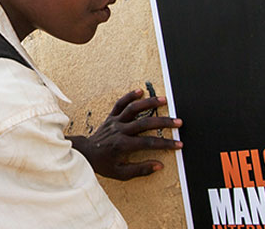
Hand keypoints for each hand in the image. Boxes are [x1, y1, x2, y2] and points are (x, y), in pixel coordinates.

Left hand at [69, 89, 183, 180]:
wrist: (85, 154)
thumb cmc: (103, 164)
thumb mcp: (121, 174)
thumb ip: (141, 170)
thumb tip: (159, 165)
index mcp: (123, 145)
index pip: (148, 143)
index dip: (165, 144)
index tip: (178, 144)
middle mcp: (119, 131)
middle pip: (144, 123)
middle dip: (163, 122)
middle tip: (178, 122)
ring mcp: (115, 122)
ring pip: (133, 109)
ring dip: (149, 103)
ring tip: (164, 100)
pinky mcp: (111, 116)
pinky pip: (120, 104)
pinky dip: (129, 96)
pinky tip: (140, 91)